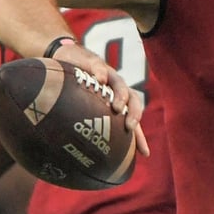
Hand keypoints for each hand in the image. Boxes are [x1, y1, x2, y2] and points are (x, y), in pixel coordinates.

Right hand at [51, 42, 149, 156]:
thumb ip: (85, 125)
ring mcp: (107, 74)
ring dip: (121, 95)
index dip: (140, 137)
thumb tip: (77, 155)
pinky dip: (101, 72)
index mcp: (118, 101)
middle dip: (134, 114)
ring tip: (117, 107)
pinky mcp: (93, 62)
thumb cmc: (77, 86)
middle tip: (130, 127)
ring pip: (120, 84)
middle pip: (134, 101)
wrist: (68, 57)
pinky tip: (99, 79)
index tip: (145, 154)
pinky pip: (99, 66)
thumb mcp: (83, 106)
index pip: (132, 120)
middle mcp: (117, 88)